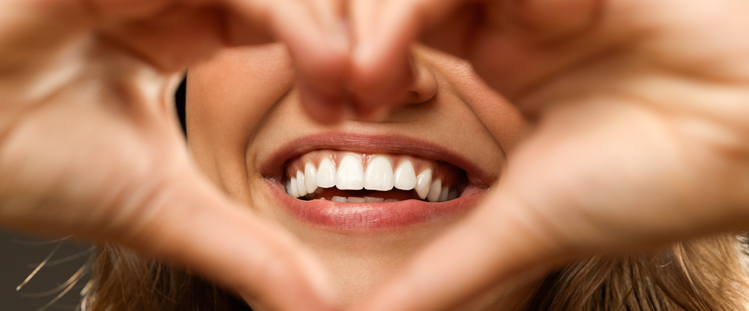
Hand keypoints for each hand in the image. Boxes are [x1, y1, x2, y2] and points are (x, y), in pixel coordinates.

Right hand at [0, 0, 346, 309]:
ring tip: (345, 83)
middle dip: (345, 34)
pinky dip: (282, 13)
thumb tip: (320, 305)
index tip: (370, 104)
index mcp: (187, 31)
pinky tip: (318, 62)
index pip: (291, 19)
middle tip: (379, 89)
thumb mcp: (167, 207)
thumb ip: (248, 249)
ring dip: (317, 24)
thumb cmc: (39, 168)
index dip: (338, 54)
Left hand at [352, 0, 748, 309]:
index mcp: (497, 62)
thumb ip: (443, 275)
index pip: (392, 36)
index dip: (345, 64)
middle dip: (349, 35)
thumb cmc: (654, 182)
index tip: (331, 108)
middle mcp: (510, 15)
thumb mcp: (522, 228)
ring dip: (388, 17)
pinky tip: (456, 41)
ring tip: (376, 73)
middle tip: (338, 91)